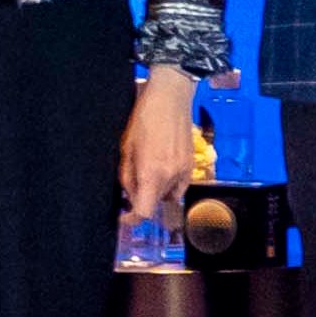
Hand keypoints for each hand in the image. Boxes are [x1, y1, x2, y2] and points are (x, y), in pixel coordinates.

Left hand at [122, 66, 199, 218]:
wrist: (170, 97)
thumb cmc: (145, 118)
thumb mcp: (126, 149)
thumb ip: (127, 177)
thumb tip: (128, 195)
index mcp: (152, 173)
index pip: (144, 212)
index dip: (132, 219)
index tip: (124, 216)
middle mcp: (171, 176)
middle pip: (155, 203)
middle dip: (142, 198)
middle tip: (132, 182)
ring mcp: (184, 171)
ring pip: (168, 196)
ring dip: (156, 192)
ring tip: (148, 172)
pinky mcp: (191, 165)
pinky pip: (180, 186)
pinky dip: (170, 185)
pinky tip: (162, 169)